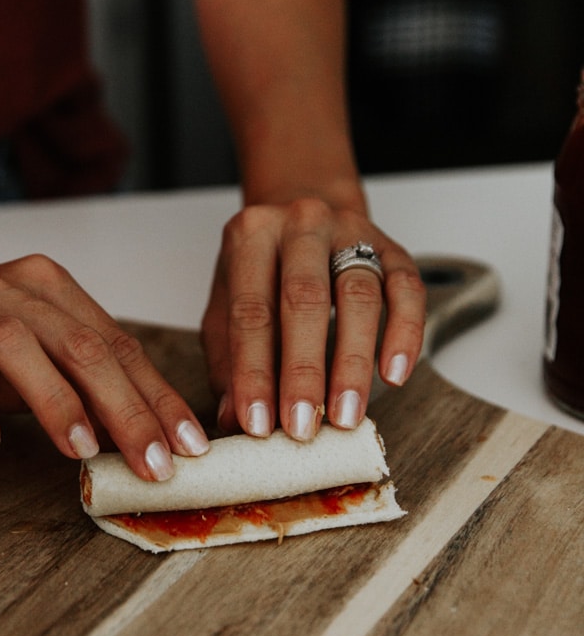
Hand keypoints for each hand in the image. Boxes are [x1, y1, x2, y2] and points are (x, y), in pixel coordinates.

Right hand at [0, 251, 210, 480]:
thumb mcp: (35, 352)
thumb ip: (84, 381)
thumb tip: (151, 434)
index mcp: (46, 286)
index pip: (114, 342)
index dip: (156, 395)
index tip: (189, 443)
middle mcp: (5, 290)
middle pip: (77, 344)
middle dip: (124, 407)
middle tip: (154, 461)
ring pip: (14, 347)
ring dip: (55, 401)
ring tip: (83, 450)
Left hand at [201, 198, 425, 442]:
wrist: (303, 210)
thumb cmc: (264, 269)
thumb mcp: (229, 304)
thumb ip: (228, 359)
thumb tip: (232, 419)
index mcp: (251, 236)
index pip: (249, 311)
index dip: (252, 372)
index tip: (256, 423)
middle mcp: (300, 225)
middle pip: (303, 299)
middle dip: (302, 371)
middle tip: (302, 425)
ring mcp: (350, 231)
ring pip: (358, 296)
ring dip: (352, 362)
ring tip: (345, 414)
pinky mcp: (392, 247)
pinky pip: (407, 289)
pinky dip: (404, 334)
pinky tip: (394, 374)